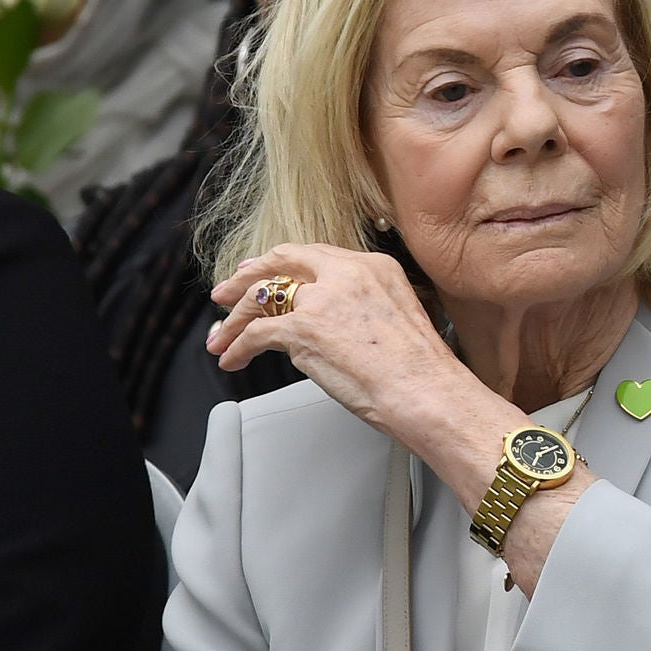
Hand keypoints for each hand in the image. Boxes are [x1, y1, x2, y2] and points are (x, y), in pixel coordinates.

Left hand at [210, 244, 584, 589]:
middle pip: (281, 261)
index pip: (314, 256)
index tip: (263, 275)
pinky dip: (238, 346)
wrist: (429, 393)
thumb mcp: (396, 319)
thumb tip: (325, 325)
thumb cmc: (423, 374)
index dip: (281, 266)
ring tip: (221, 338)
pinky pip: (256, 333)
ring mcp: (323, 298)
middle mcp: (347, 273)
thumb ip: (359, 309)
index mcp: (374, 266)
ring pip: (261, 298)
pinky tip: (233, 359)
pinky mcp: (304, 327)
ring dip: (235, 320)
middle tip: (224, 294)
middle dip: (246, 277)